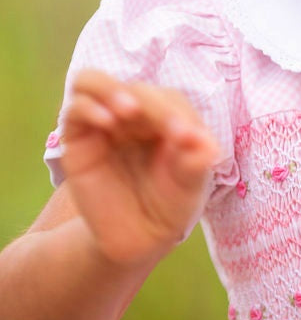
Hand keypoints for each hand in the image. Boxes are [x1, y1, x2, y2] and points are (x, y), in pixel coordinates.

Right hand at [60, 69, 221, 266]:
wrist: (138, 238)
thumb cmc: (170, 204)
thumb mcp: (190, 186)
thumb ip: (196, 163)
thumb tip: (206, 145)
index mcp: (165, 117)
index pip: (167, 98)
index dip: (177, 113)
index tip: (189, 139)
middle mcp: (133, 115)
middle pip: (137, 89)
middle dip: (154, 107)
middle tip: (169, 131)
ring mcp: (103, 124)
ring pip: (93, 81)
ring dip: (111, 89)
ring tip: (129, 109)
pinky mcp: (77, 140)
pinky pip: (75, 109)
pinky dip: (90, 107)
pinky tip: (109, 122)